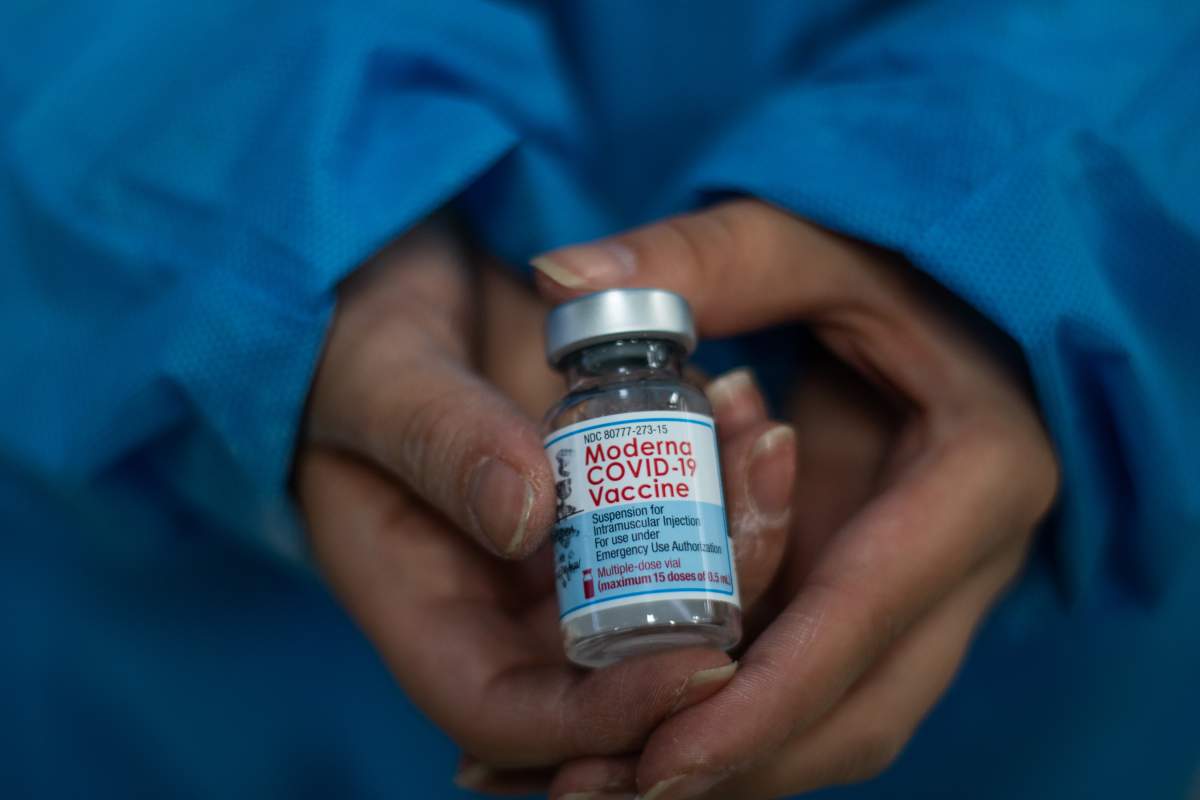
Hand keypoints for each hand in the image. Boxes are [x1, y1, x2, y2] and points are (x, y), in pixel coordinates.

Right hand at [294, 220, 797, 789]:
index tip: (699, 665)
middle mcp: (503, 609)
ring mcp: (563, 563)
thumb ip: (440, 438)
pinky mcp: (609, 510)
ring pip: (669, 601)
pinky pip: (684, 526)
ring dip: (736, 536)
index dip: (603, 719)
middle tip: (761, 507)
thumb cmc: (360, 339)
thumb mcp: (380, 375)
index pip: (510, 716)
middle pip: (615, 674)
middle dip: (706, 617)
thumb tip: (524, 518)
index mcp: (423, 611)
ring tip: (761, 434)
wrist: (405, 291)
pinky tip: (743, 407)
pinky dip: (726, 481)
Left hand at [532, 199, 1059, 798]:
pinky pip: (816, 687)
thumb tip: (557, 277)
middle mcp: (965, 559)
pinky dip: (735, 726)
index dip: (766, 699)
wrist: (959, 302)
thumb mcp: (812, 244)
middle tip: (603, 791)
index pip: (866, 614)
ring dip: (731, 765)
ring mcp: (927, 592)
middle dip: (737, 762)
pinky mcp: (881, 602)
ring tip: (597, 787)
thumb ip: (702, 260)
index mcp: (976, 476)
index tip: (660, 761)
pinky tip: (639, 743)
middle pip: (861, 707)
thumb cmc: (892, 263)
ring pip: (841, 718)